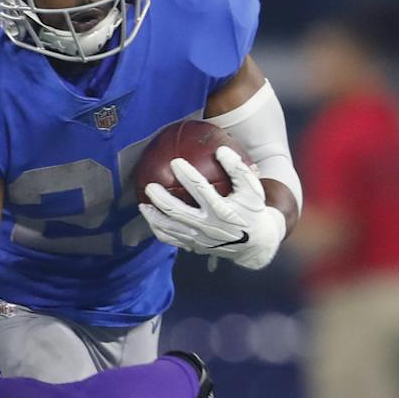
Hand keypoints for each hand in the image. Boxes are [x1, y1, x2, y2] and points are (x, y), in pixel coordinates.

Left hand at [138, 148, 285, 270]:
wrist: (256, 244)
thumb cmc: (253, 209)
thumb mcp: (253, 188)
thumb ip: (238, 169)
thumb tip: (220, 150)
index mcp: (223, 210)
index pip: (201, 190)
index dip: (187, 175)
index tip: (175, 162)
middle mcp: (209, 227)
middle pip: (178, 212)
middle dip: (161, 199)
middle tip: (150, 186)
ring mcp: (200, 240)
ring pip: (170, 229)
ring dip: (154, 217)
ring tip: (142, 205)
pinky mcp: (195, 247)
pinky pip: (171, 240)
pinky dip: (159, 230)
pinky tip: (151, 219)